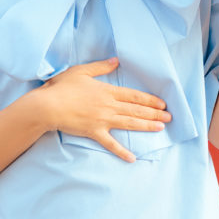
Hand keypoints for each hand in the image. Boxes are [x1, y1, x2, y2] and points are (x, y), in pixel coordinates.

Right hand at [35, 57, 171, 161]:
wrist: (48, 106)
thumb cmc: (62, 87)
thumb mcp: (82, 71)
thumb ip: (101, 66)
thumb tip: (116, 60)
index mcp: (107, 91)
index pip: (134, 96)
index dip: (150, 100)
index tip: (162, 104)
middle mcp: (109, 106)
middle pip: (136, 110)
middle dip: (154, 114)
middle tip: (170, 118)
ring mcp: (102, 120)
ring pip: (129, 123)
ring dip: (146, 126)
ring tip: (160, 128)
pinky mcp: (94, 132)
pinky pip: (111, 144)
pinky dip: (122, 151)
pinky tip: (132, 158)